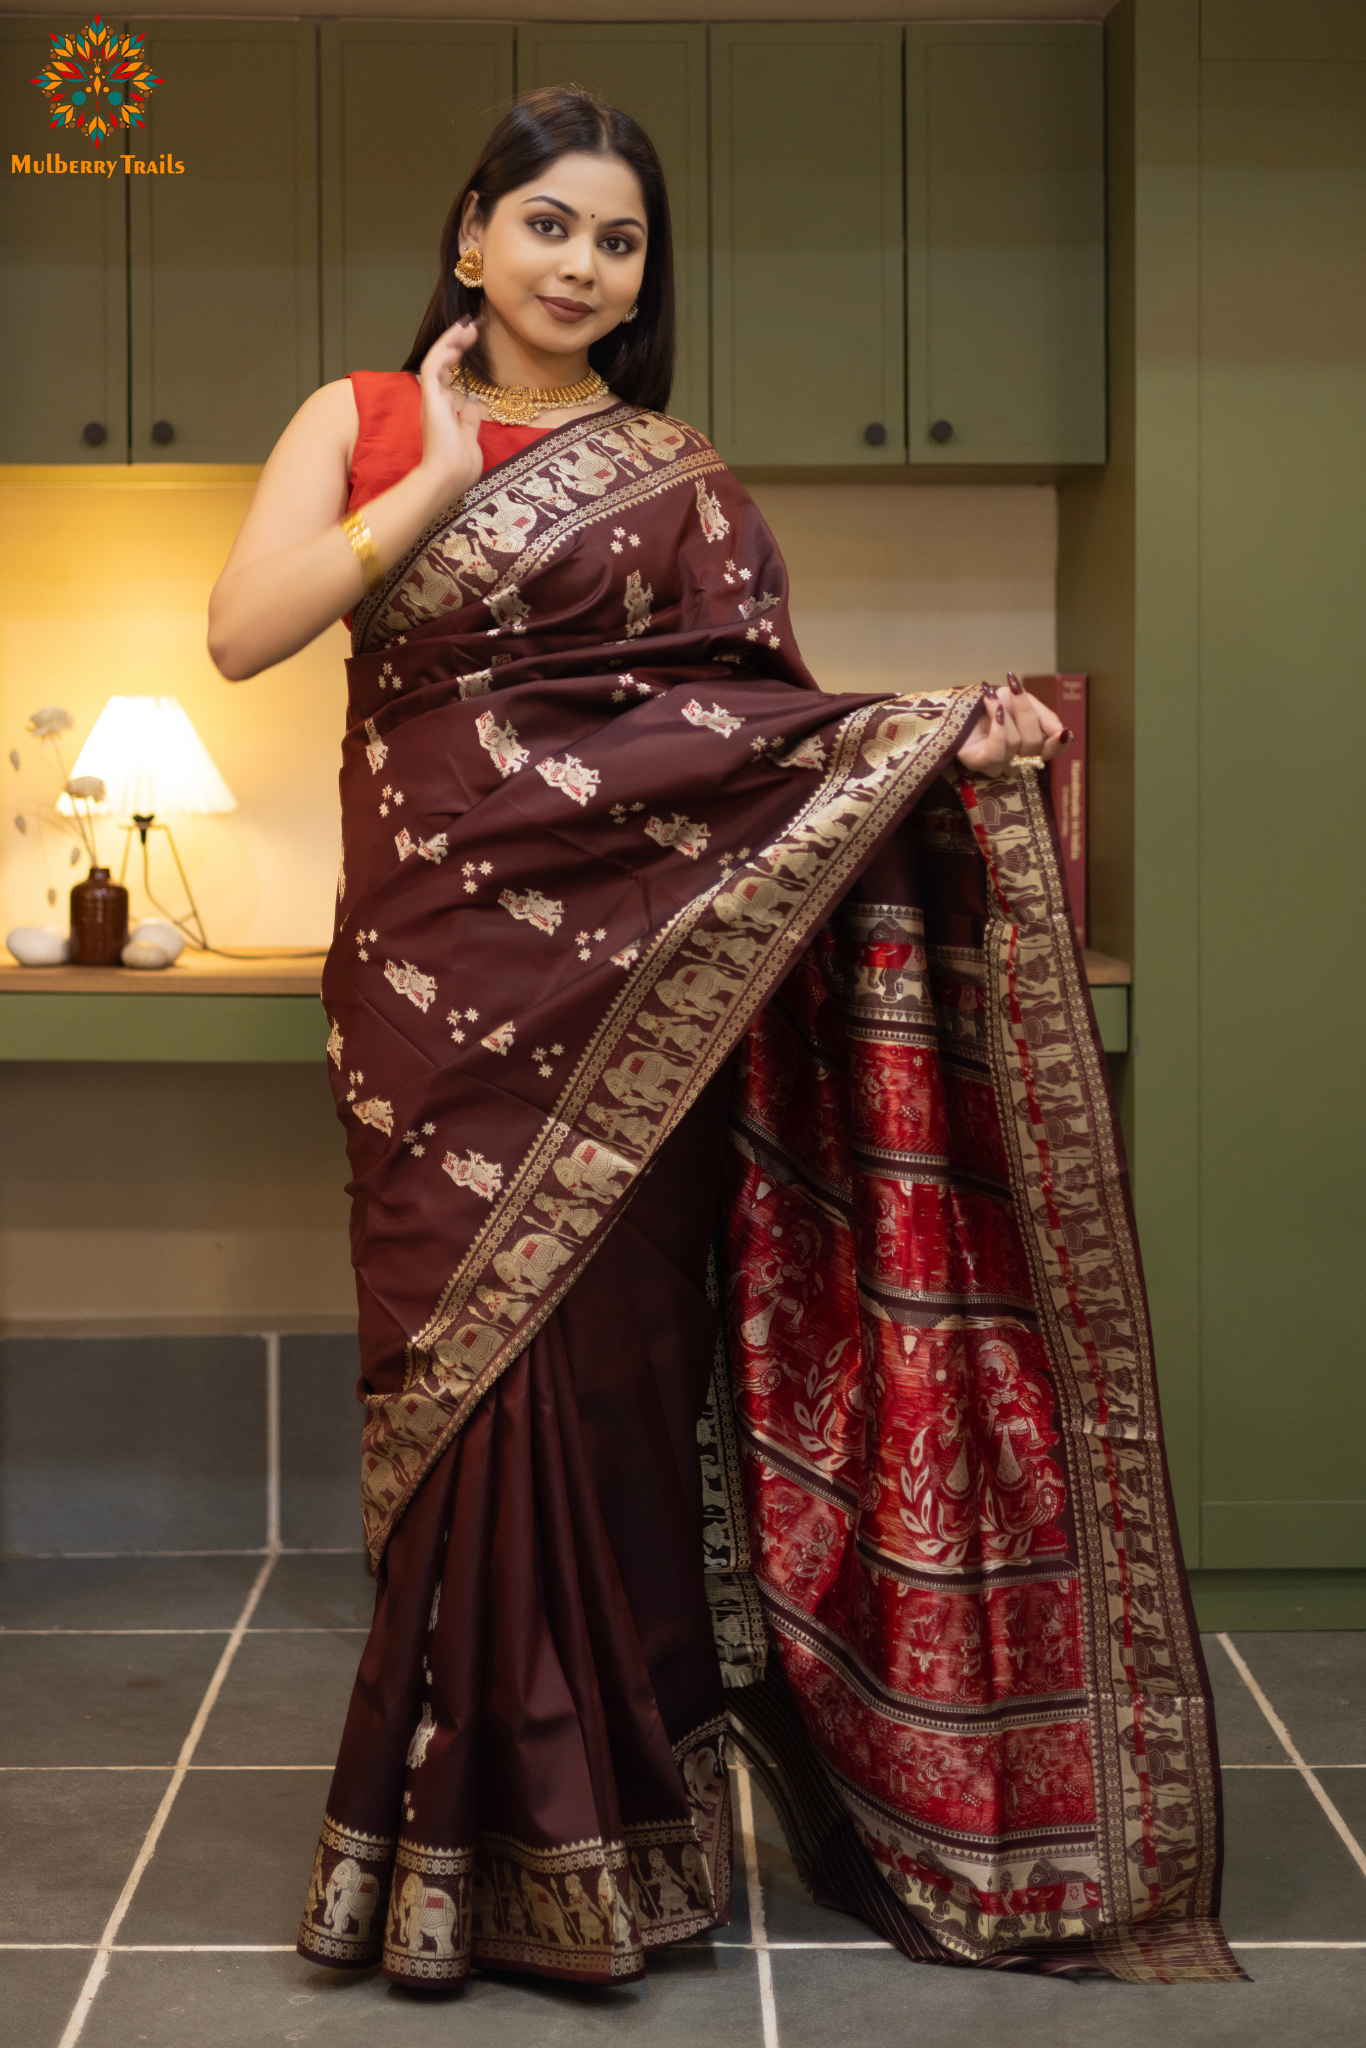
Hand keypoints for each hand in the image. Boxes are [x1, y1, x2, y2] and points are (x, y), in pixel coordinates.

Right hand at [417, 320, 484, 500]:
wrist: (447, 479)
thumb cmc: (459, 467)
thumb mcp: (470, 439)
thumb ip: (469, 421)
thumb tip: (471, 403)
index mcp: (443, 410)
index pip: (448, 376)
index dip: (457, 357)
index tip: (471, 340)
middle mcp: (434, 401)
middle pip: (442, 363)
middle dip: (455, 342)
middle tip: (470, 326)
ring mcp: (431, 399)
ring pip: (436, 360)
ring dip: (451, 341)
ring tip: (466, 326)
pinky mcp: (430, 399)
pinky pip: (433, 367)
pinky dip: (444, 352)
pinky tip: (457, 341)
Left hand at [956, 673, 1070, 776]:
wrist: (959, 702)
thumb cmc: (991, 703)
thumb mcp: (1021, 702)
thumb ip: (1043, 716)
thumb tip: (1063, 732)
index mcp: (1030, 746)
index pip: (1051, 752)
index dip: (1058, 745)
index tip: (1062, 732)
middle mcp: (1016, 760)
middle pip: (1033, 744)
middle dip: (1025, 713)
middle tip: (1014, 690)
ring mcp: (998, 765)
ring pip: (1016, 744)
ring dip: (1005, 714)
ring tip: (991, 696)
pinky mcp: (979, 763)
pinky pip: (997, 751)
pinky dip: (998, 727)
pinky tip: (994, 712)